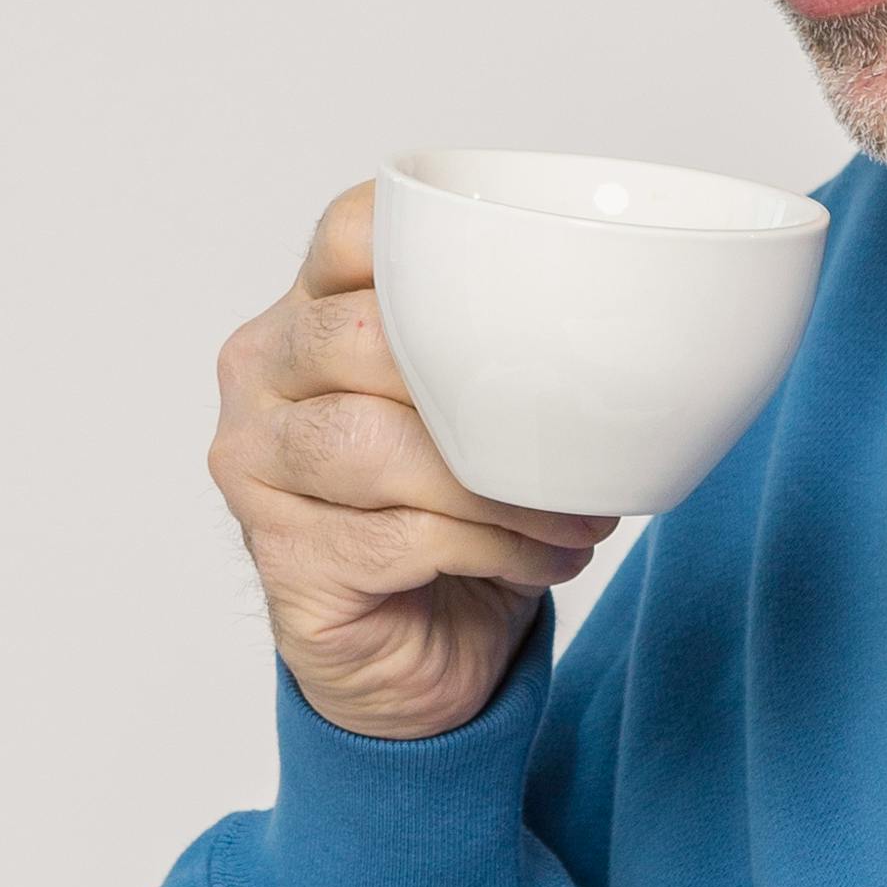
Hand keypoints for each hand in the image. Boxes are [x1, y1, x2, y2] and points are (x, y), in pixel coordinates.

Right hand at [210, 180, 611, 739]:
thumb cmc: (449, 516)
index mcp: (304, 315)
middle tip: (576, 437)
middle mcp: (261, 379)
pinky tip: (543, 558)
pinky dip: (494, 548)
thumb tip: (631, 318)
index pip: (349, 234)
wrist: (412, 652)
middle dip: (485, 388)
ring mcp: (255, 471)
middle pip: (358, 340)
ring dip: (498, 485)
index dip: (432, 243)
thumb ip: (500, 349)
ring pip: (375, 446)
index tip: (533, 288)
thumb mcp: (475, 411)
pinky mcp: (283, 561)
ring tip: (577, 516)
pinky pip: (400, 537)